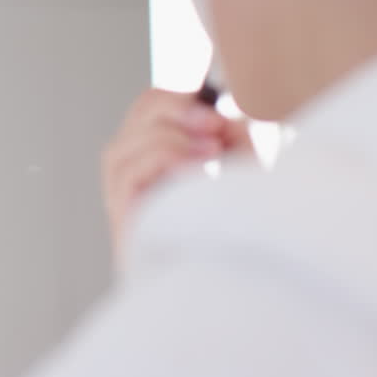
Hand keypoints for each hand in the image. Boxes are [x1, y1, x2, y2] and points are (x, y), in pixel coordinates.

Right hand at [102, 89, 253, 259]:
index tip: (211, 98)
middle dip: (173, 112)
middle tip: (216, 124)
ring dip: (166, 139)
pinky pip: (125, 178)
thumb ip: (225, 130)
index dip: (173, 96)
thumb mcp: (244, 162)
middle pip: (131, 123)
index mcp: (162, 157)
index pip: (145, 110)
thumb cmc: (249, 224)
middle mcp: (137, 177)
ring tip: (210, 151)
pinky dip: (159, 160)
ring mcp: (124, 203)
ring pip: (119, 150)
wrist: (257, 280)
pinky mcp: (124, 225)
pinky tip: (196, 168)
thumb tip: (208, 108)